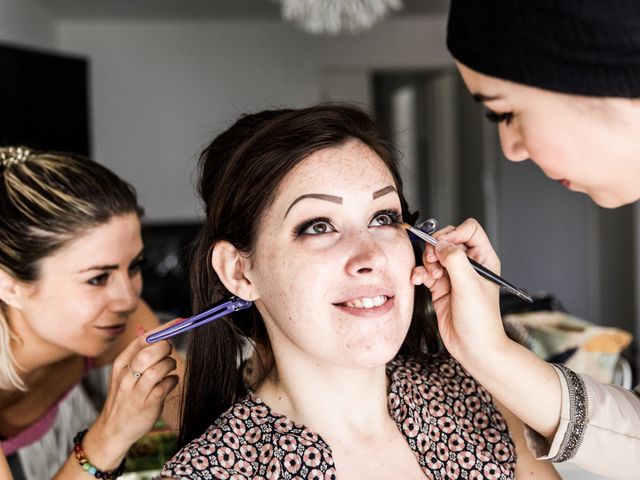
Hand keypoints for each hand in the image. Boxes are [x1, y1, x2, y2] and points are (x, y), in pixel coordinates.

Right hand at [83, 326, 178, 469]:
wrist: (113, 430)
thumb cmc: (124, 397)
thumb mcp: (124, 372)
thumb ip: (136, 352)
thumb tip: (143, 328)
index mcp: (120, 364)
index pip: (143, 340)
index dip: (164, 329)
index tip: (180, 322)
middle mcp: (126, 376)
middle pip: (150, 352)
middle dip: (166, 348)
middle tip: (169, 353)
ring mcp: (135, 391)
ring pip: (158, 368)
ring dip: (170, 365)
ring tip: (169, 370)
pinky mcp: (147, 404)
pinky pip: (166, 385)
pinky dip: (173, 381)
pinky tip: (169, 383)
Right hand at [412, 218, 508, 361]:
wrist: (473, 348)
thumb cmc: (481, 320)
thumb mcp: (469, 285)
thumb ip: (454, 259)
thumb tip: (439, 244)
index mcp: (484, 259)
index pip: (469, 230)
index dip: (454, 233)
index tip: (445, 246)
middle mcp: (469, 264)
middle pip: (447, 239)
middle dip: (436, 247)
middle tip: (434, 261)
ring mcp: (453, 275)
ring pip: (433, 254)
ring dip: (427, 262)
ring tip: (431, 276)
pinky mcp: (440, 287)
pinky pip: (425, 271)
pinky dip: (419, 273)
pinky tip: (419, 280)